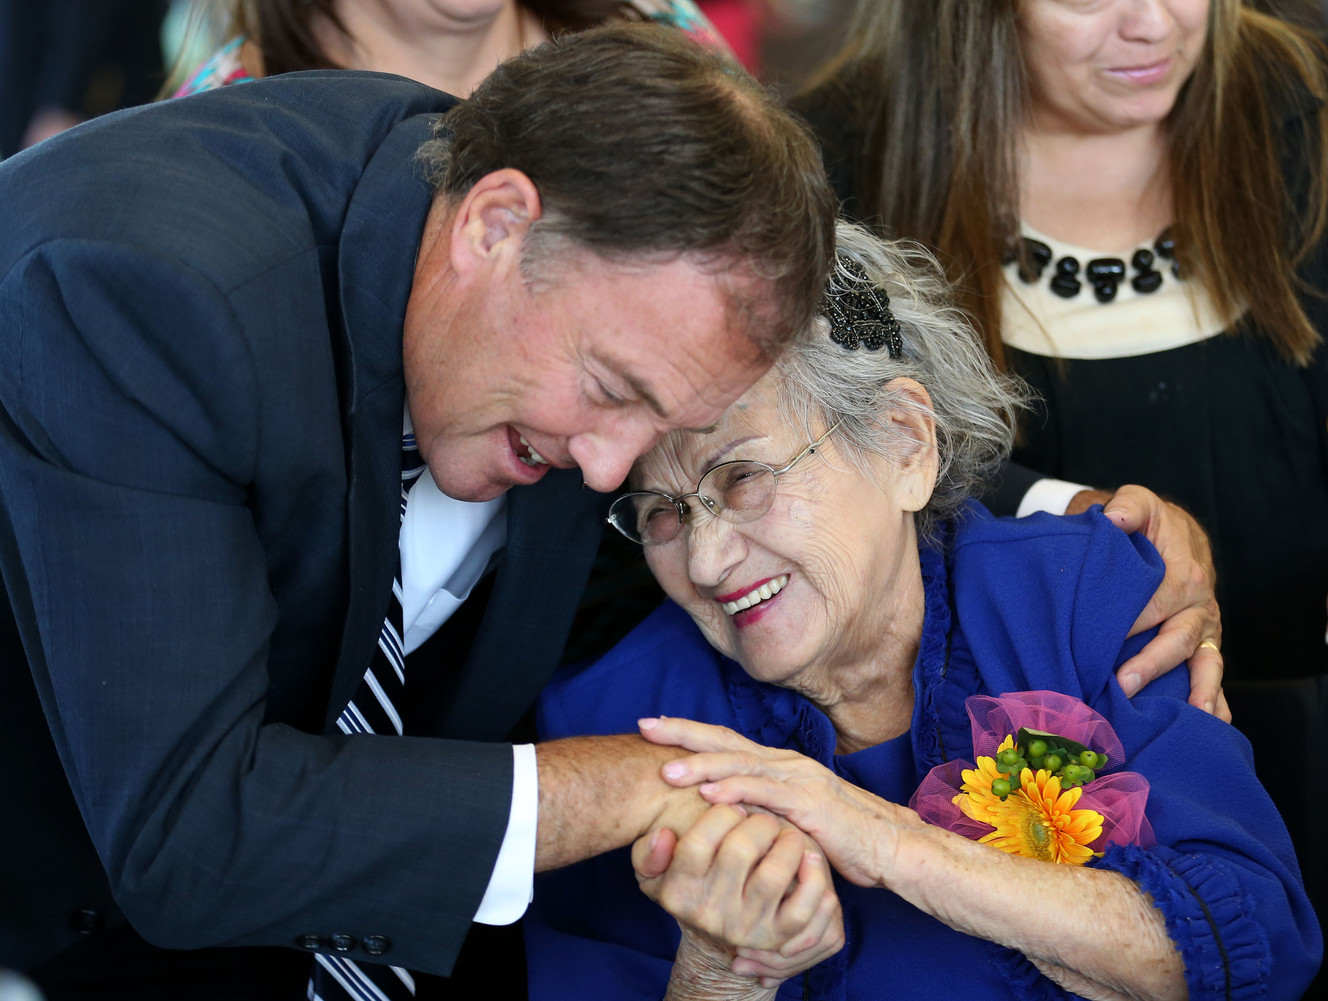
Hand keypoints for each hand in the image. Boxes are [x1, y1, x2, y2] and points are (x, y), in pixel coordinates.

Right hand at [633, 804, 843, 987]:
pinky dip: (812, 876)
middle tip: (762, 816)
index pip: (696, 843)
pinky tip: (807, 855)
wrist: (715, 935)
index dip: (719, 814)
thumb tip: (663, 834)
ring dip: (786, 841)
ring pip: (772, 875)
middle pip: (738, 851)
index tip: (733, 805)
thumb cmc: (689, 885)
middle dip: (756, 821)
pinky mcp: (777, 937)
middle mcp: (709, 915)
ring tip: (785, 831)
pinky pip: (802, 907)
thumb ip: (648, 852)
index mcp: (677, 893)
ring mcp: (745, 928)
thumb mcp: (654, 872)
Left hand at [640, 717, 926, 887]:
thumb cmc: (838, 836)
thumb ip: (760, 807)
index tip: (653, 727)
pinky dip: (734, 791)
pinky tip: (708, 794)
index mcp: (777, 764)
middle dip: (683, 733)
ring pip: (739, 764)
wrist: (887, 846)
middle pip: (724, 741)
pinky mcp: (808, 802)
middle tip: (645, 727)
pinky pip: (764, 793)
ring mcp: (796, 779)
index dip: (689, 733)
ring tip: (666, 769)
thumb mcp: (789, 818)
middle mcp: (783, 763)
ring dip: (700, 765)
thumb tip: (726, 810)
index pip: (725, 741)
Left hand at [1068, 485, 1227, 720]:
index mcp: (1184, 574)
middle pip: (1178, 640)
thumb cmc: (1149, 523)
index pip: (1156, 604)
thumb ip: (1127, 507)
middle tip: (1121, 685)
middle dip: (1151, 665)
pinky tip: (1210, 725)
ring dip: (1195, 693)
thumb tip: (1114, 518)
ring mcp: (1203, 629)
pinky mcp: (1202, 645)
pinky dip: (1216, 702)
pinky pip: (1213, 676)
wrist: (1172, 533)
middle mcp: (1199, 606)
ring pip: (1205, 665)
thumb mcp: (1139, 503)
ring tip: (1185, 719)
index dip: (1130, 621)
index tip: (1102, 637)